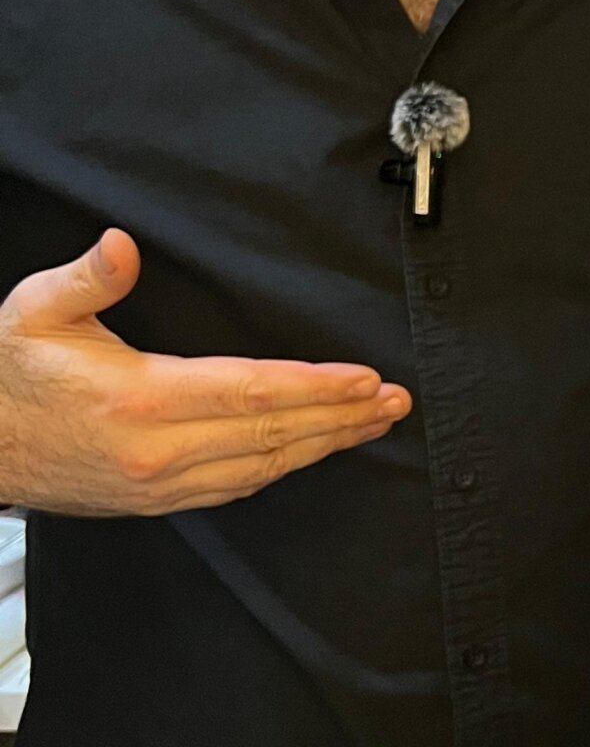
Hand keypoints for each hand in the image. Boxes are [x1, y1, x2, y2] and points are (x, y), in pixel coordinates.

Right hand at [0, 229, 412, 516]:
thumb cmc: (11, 373)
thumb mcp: (37, 310)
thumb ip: (88, 277)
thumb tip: (121, 244)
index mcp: (139, 399)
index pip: (249, 391)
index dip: (314, 387)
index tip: (364, 378)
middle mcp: (158, 451)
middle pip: (272, 433)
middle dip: (341, 416)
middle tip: (394, 401)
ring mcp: (161, 484)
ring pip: (263, 466)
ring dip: (325, 444)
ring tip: (372, 422)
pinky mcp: (158, 501)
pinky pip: (238, 486)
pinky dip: (284, 466)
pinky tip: (313, 448)